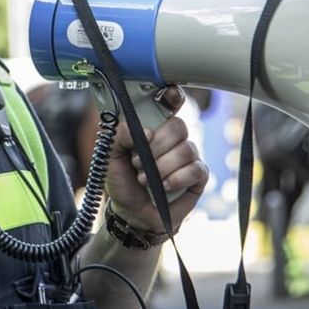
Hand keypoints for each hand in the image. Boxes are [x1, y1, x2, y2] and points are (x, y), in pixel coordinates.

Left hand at [103, 86, 208, 232]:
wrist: (131, 214)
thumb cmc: (123, 182)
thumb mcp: (110, 156)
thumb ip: (119, 136)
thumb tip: (143, 130)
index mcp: (153, 127)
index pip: (169, 103)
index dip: (172, 95)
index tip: (168, 94)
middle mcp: (173, 138)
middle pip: (178, 127)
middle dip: (156, 146)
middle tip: (138, 162)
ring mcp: (187, 156)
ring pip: (185, 150)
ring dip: (162, 167)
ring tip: (145, 179)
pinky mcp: (197, 176)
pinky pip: (196, 169)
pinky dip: (177, 178)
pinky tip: (164, 186)